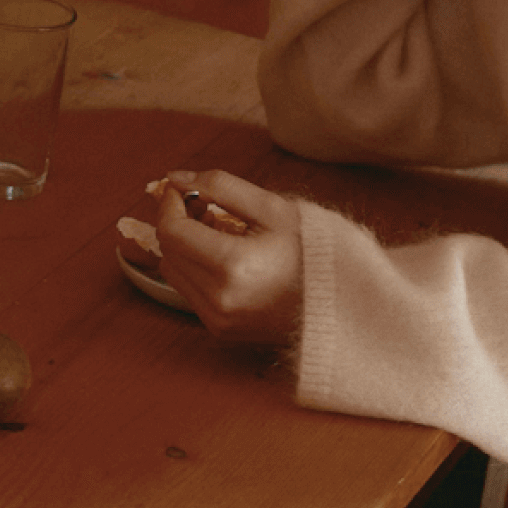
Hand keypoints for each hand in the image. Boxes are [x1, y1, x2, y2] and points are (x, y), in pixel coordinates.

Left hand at [155, 169, 302, 345]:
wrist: (339, 301)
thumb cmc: (312, 251)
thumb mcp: (273, 208)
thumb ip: (221, 186)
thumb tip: (175, 178)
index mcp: (233, 265)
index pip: (172, 231)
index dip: (170, 204)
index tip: (182, 189)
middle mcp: (219, 298)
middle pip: (168, 250)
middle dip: (179, 222)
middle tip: (204, 206)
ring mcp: (218, 318)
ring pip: (173, 271)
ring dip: (185, 247)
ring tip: (219, 233)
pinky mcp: (219, 329)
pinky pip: (188, 291)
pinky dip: (197, 270)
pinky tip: (226, 259)